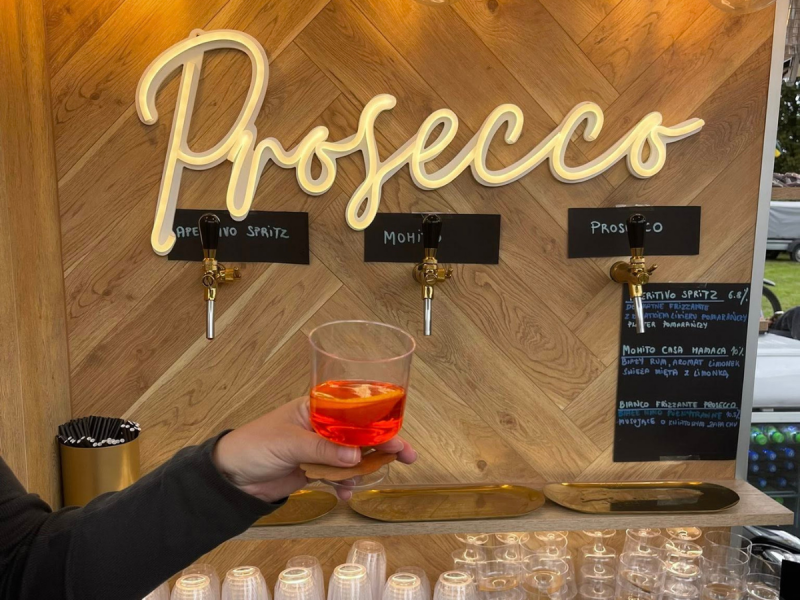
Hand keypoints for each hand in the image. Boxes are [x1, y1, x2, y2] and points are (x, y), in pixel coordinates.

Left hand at [212, 397, 416, 500]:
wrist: (230, 477)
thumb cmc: (253, 445)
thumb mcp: (288, 443)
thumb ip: (322, 449)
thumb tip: (356, 457)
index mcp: (315, 408)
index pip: (353, 410)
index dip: (378, 418)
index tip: (397, 430)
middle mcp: (321, 426)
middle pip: (359, 433)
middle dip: (383, 443)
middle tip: (406, 455)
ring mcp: (319, 449)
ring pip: (352, 456)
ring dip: (368, 466)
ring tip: (380, 477)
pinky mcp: (314, 470)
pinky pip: (338, 476)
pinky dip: (346, 484)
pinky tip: (347, 493)